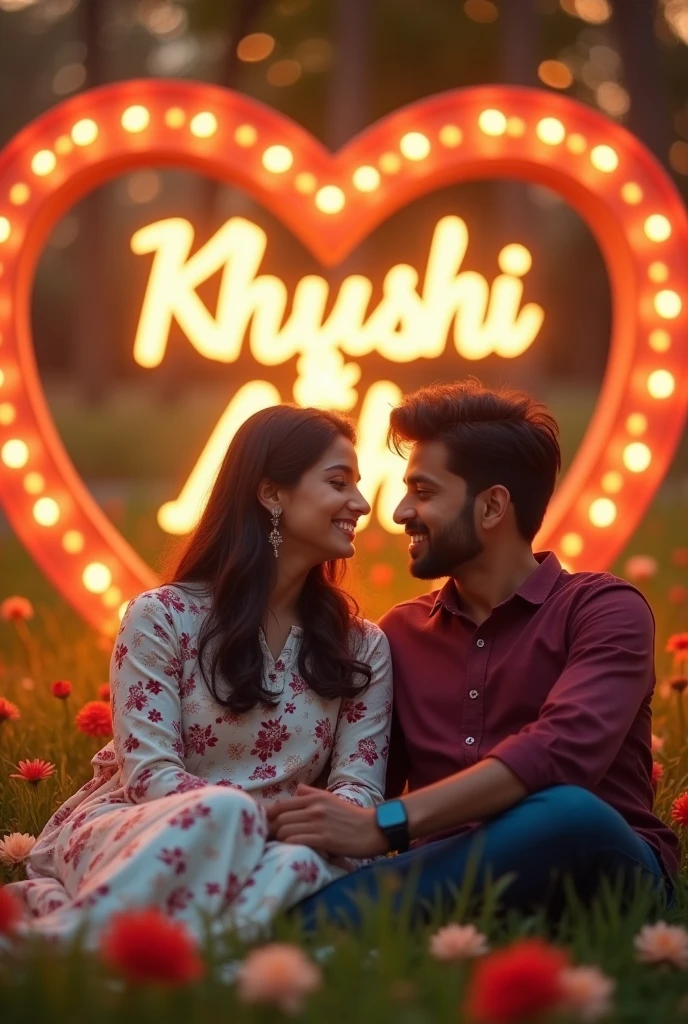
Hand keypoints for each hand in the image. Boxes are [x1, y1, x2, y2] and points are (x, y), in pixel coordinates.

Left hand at [265, 784, 387, 857]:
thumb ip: (312, 793)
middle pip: (279, 818)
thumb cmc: (351, 816)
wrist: (373, 829)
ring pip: (285, 830)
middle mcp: (314, 808)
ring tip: (281, 847)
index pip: (281, 805)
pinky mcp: (325, 839)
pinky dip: (290, 846)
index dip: (269, 817)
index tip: (266, 826)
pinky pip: (296, 841)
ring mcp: (319, 823)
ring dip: (280, 840)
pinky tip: (292, 850)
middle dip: (272, 830)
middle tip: (271, 840)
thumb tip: (296, 790)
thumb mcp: (331, 799)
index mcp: (314, 798)